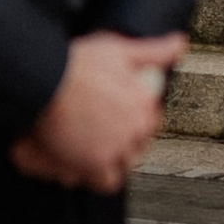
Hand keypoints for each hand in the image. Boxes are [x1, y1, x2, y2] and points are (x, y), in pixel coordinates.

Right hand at [10, 32, 186, 192]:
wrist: (42, 80)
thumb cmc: (76, 62)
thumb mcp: (118, 48)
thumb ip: (153, 51)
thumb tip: (180, 42)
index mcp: (145, 103)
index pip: (149, 123)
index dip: (133, 122)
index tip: (115, 117)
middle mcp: (136, 128)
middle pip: (136, 146)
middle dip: (122, 143)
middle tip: (99, 134)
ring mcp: (116, 148)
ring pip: (123, 164)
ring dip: (111, 161)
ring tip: (91, 149)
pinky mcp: (95, 164)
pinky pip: (105, 181)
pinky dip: (97, 176)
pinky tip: (85, 165)